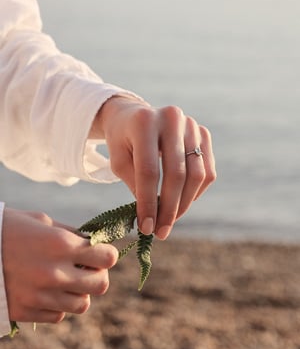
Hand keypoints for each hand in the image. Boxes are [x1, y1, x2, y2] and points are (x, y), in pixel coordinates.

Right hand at [2, 208, 117, 323]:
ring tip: (68, 280)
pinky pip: (59, 316)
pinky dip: (60, 305)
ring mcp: (41, 295)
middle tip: (88, 267)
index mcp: (61, 244)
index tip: (102, 251)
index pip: (107, 256)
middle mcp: (55, 272)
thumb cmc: (8, 228)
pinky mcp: (26, 311)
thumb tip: (93, 242)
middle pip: (101, 285)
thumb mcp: (42, 222)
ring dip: (80, 292)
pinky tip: (49, 291)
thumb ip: (70, 234)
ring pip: (82, 304)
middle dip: (99, 274)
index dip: (108, 253)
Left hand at [92, 96, 215, 239]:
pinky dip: (196, 192)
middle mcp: (172, 118)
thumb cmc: (123, 140)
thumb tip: (154, 218)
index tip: (147, 228)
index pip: (149, 171)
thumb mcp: (118, 160)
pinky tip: (182, 202)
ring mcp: (191, 124)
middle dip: (169, 209)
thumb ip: (136, 185)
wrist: (135, 116)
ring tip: (170, 220)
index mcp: (144, 122)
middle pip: (176, 174)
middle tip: (161, 232)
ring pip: (197, 175)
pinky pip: (207, 171)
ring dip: (185, 204)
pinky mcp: (203, 133)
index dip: (148, 203)